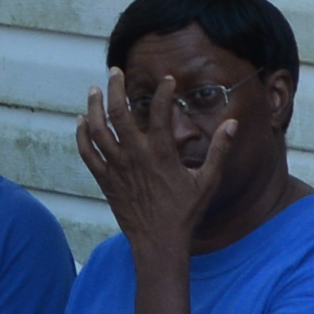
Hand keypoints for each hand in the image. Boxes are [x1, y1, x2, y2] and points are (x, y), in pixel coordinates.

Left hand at [74, 82, 209, 250]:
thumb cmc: (185, 213)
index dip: (164, 91)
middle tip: (115, 71)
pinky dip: (81, 135)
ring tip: (95, 89)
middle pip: (118, 113)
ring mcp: (117, 168)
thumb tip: (233, 124)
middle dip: (115, 88)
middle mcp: (135, 156)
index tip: (168, 80)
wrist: (158, 243)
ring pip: (98, 130)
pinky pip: (88, 153)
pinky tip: (80, 121)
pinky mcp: (105, 180)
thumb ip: (219, 150)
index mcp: (161, 154)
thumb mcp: (207, 181)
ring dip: (94, 106)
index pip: (161, 112)